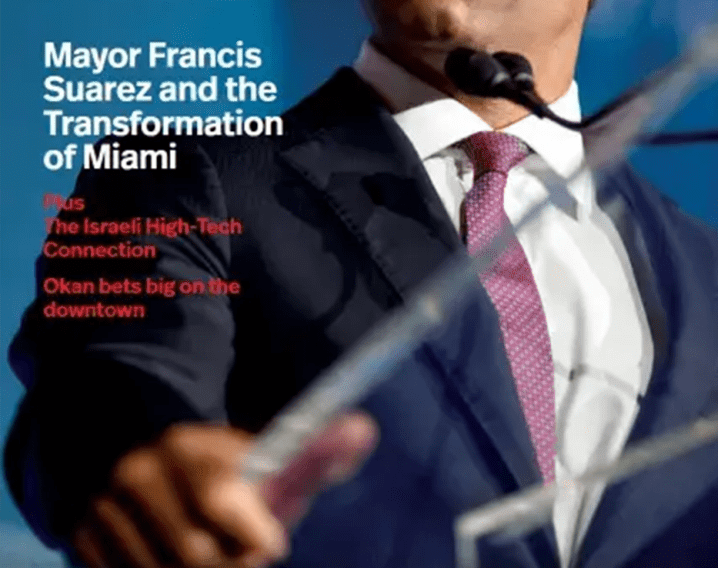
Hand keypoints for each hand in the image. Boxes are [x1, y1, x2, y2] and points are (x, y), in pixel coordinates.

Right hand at [72, 412, 377, 567]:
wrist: (126, 444)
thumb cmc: (213, 462)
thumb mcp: (256, 449)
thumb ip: (310, 453)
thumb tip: (366, 430)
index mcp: (190, 448)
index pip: (220, 503)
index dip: (254, 538)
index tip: (268, 543)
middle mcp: (142, 475)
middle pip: (193, 557)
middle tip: (241, 559)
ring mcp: (105, 509)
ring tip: (213, 558)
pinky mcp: (82, 539)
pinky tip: (173, 564)